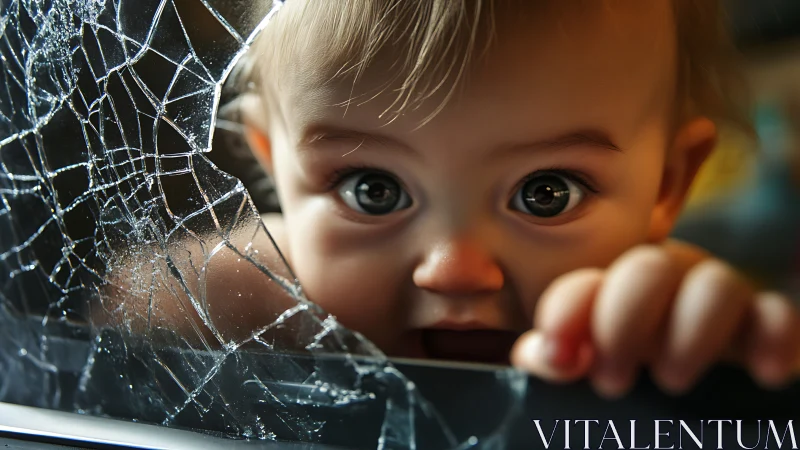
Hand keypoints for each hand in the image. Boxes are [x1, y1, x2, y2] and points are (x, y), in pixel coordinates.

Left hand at [510, 241, 799, 397]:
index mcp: (609, 290)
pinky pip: (778, 313)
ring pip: (717, 284)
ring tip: (671, 380)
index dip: (566, 314)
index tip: (560, 355)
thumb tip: (549, 354)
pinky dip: (773, 337)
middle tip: (613, 381)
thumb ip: (553, 356)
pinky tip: (761, 372)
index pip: (583, 285)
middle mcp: (663, 282)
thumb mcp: (583, 362)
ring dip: (691, 331)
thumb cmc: (624, 366)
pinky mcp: (763, 321)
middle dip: (624, 322)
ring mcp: (715, 297)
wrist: (691, 382)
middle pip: (648, 270)